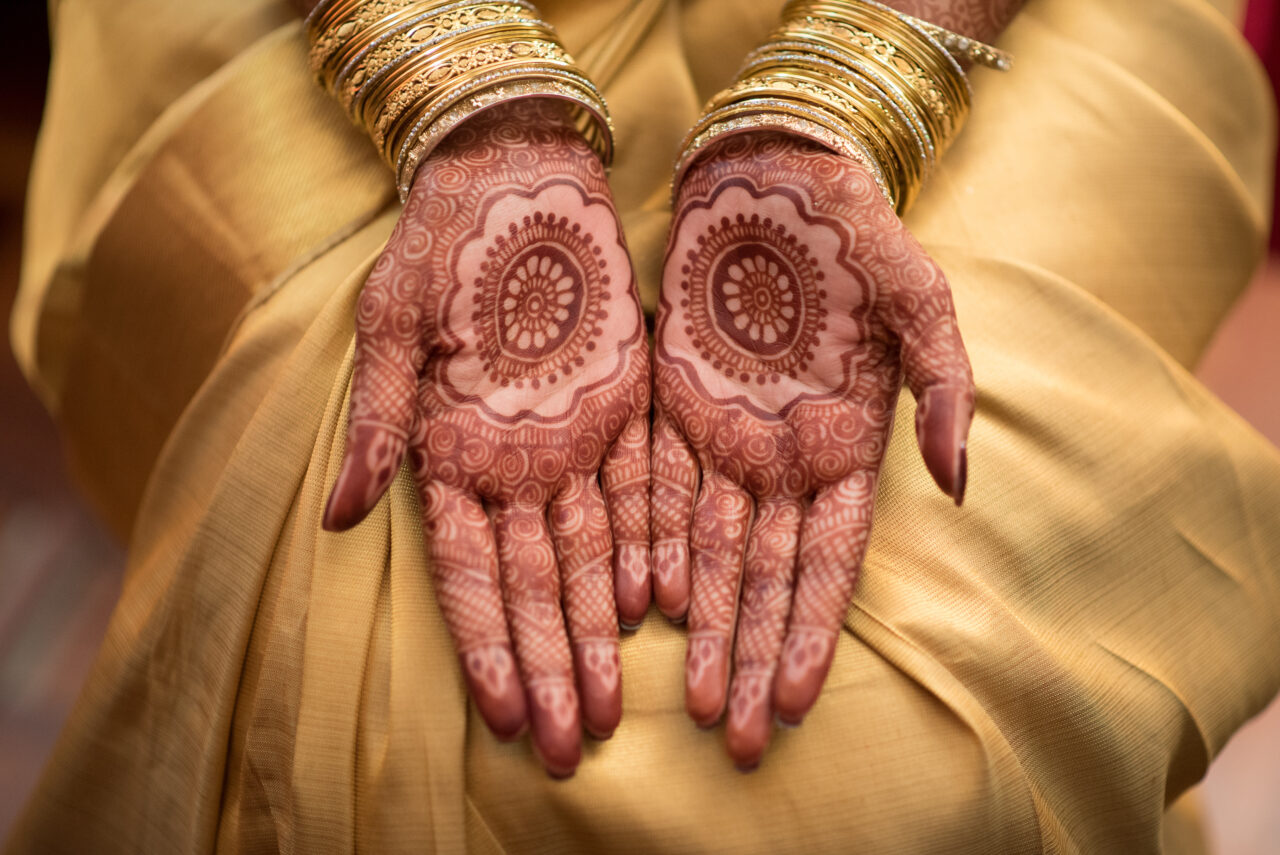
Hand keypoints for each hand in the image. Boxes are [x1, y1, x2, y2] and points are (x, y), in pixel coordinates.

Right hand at [323, 99, 649, 776]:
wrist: (513, 174)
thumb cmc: (437, 245)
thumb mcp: (392, 325)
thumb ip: (381, 422)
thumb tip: (341, 516)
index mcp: (452, 453)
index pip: (470, 574)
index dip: (488, 646)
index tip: (507, 715)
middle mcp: (515, 463)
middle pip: (537, 584)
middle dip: (553, 664)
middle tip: (575, 744)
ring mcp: (573, 439)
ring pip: (591, 553)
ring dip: (600, 628)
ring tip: (614, 704)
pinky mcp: (626, 405)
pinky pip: (643, 487)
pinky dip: (650, 544)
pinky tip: (658, 604)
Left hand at [652, 132, 972, 768]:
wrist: (774, 177)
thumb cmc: (858, 235)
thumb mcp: (921, 299)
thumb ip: (944, 388)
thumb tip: (959, 481)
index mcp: (845, 445)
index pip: (828, 560)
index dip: (811, 630)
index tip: (797, 699)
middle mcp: (784, 458)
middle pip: (765, 576)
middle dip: (753, 655)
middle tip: (738, 736)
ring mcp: (725, 437)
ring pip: (709, 550)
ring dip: (703, 623)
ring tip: (693, 696)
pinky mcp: (672, 406)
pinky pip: (657, 488)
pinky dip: (652, 544)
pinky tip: (645, 603)